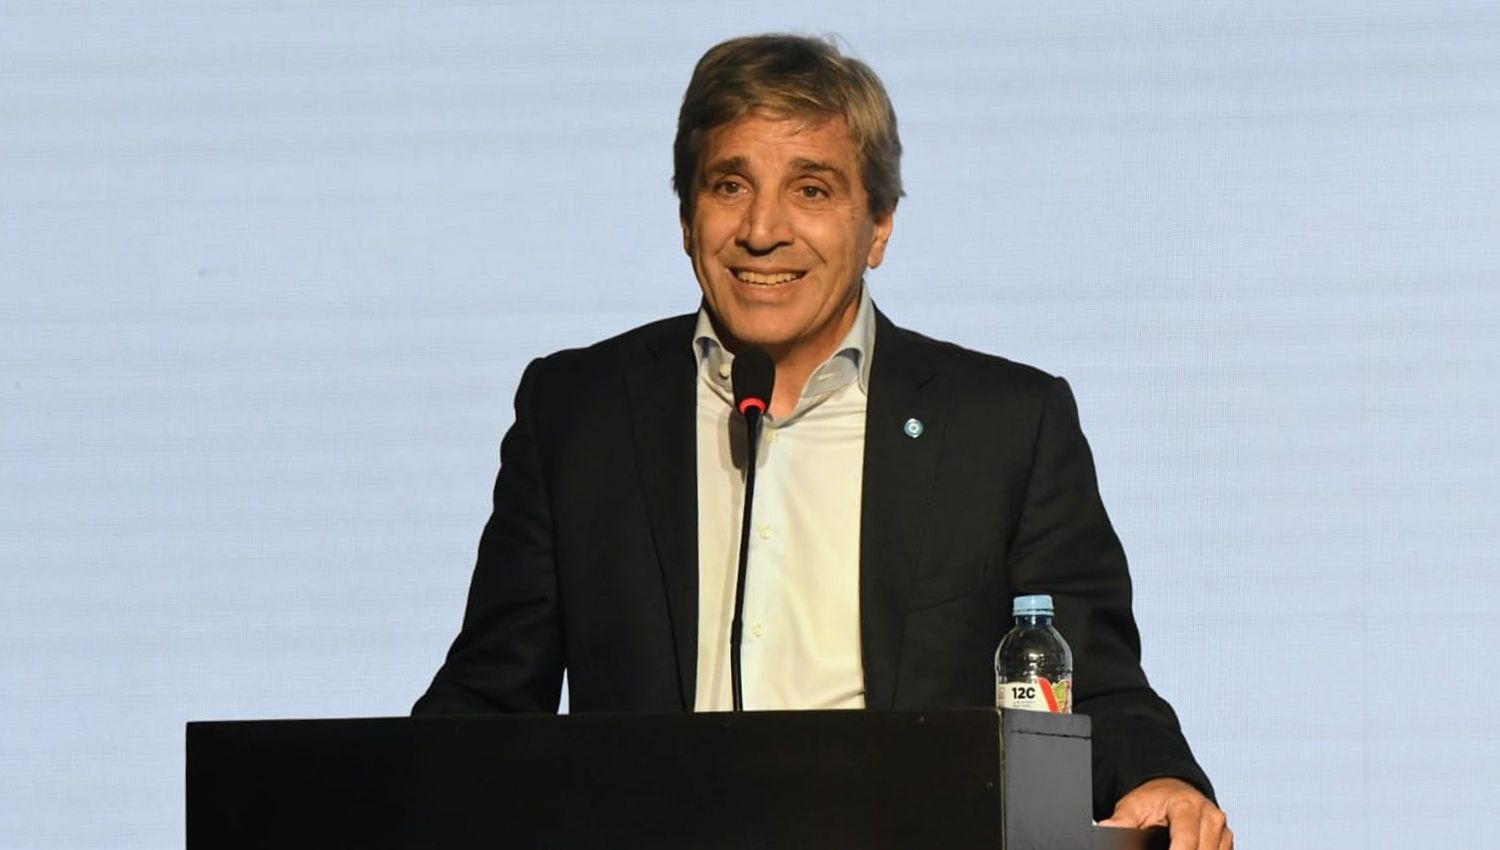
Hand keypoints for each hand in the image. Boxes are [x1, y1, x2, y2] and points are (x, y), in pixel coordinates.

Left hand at [1099, 777, 1231, 849]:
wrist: (1172, 789)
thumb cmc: (1154, 798)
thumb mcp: (1133, 805)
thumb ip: (1121, 821)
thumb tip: (1106, 828)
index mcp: (1188, 805)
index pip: (1187, 838)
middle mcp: (1210, 815)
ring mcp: (1222, 830)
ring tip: (1168, 849)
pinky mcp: (1226, 841)